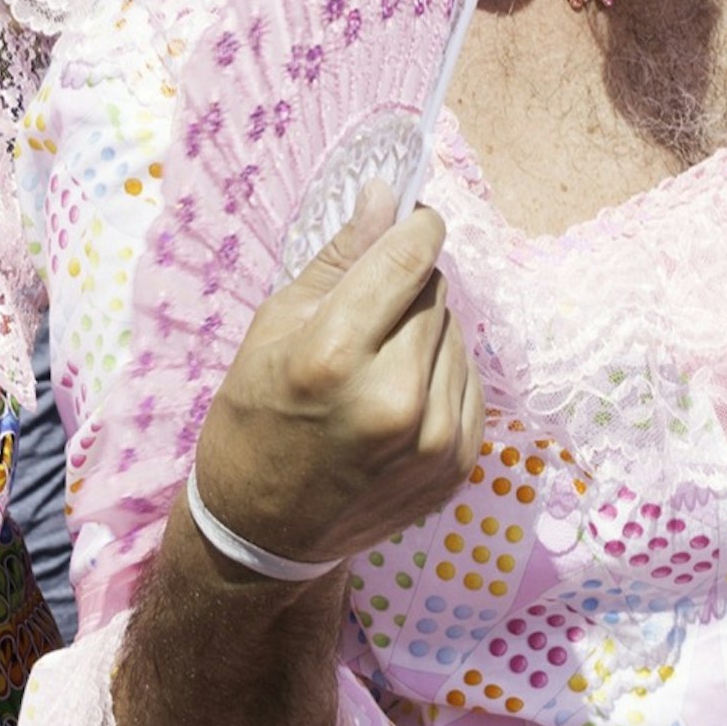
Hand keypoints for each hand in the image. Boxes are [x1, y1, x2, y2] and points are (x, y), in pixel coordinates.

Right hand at [186, 185, 479, 574]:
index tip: (412, 219)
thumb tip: (387, 192)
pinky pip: (470, 382)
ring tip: (376, 367)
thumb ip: (341, 257)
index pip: (409, 257)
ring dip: (425, 334)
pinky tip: (398, 399)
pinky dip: (441, 376)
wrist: (264, 533)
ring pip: (456, 335)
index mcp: (335, 356)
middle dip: (406, 288)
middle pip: (434, 293)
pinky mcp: (457, 467)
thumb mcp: (276, 327)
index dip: (416, 226)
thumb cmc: (256, 419)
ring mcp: (432, 440)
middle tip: (365, 318)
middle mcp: (393, 398)